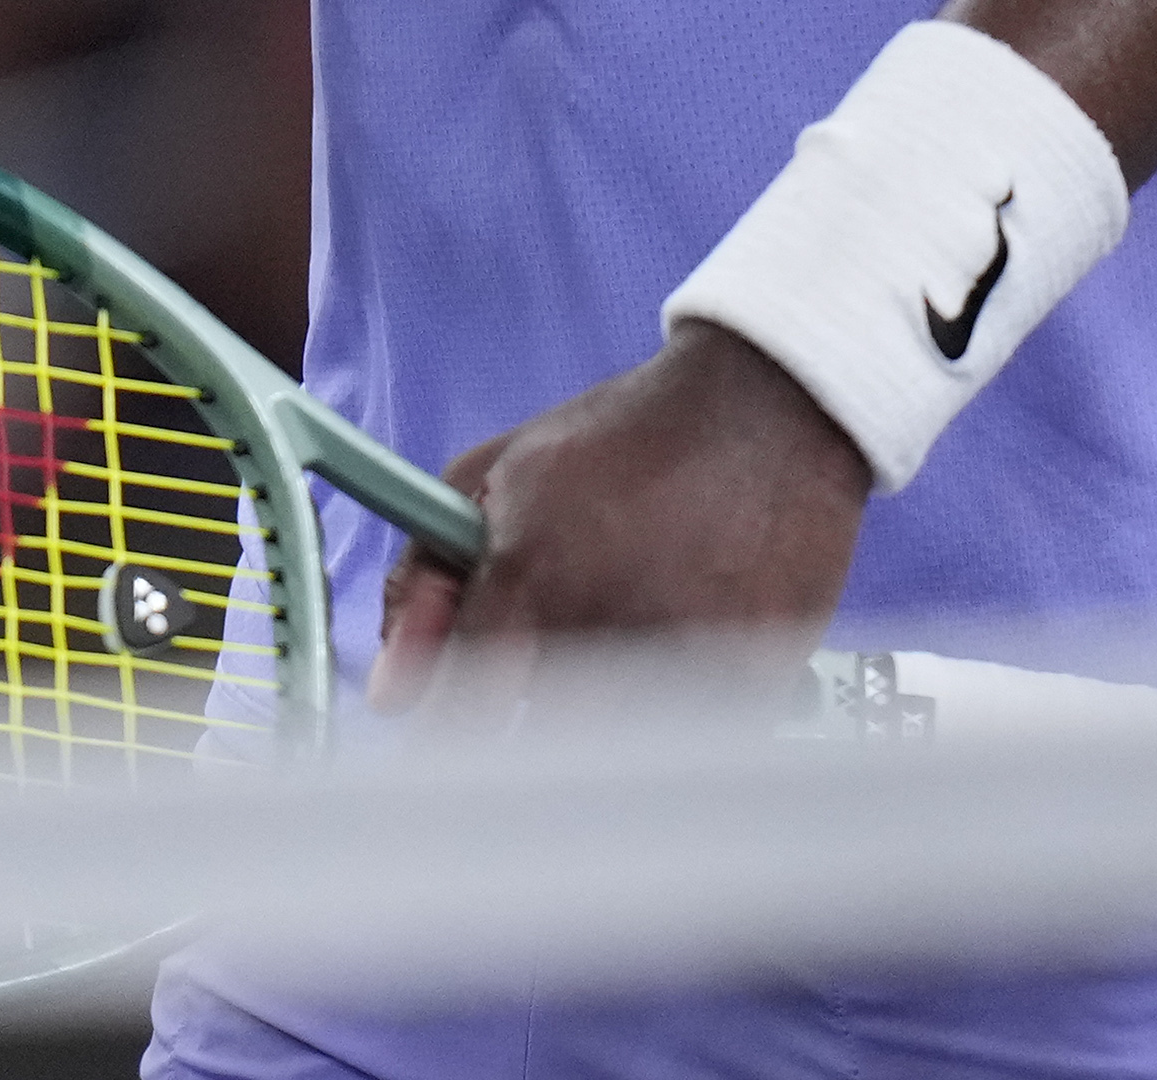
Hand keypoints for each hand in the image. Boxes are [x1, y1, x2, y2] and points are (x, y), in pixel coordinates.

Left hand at [369, 325, 871, 733]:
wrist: (765, 406)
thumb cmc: (620, 438)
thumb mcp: (491, 476)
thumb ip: (423, 581)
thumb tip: (391, 693)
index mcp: (531, 572)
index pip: (462, 715)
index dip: (448, 739)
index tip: (447, 745)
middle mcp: (607, 622)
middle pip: (539, 739)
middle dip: (532, 711)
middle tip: (562, 645)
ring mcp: (687, 658)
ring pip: (616, 749)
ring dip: (611, 709)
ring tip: (637, 619)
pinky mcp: (756, 681)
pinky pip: (691, 739)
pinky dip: (681, 709)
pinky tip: (688, 632)